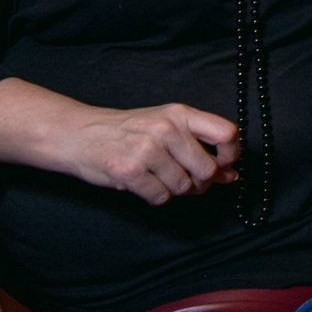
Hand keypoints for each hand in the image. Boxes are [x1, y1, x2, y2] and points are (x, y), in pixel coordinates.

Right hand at [0, 79, 240, 205]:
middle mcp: (166, 128)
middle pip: (207, 169)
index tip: (223, 164)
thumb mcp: (166, 127)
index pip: (226, 133)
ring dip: (174, 189)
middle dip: (199, 182)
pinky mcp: (130, 170)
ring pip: (184, 187)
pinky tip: (143, 183)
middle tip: (184, 178)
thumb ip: (199, 147)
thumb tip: (231, 175)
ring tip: (156, 176)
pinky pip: (161, 197)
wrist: (80, 134)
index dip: (230, 155)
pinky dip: (155, 196)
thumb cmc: (128, 131)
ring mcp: (147, 149)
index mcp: (180, 113)